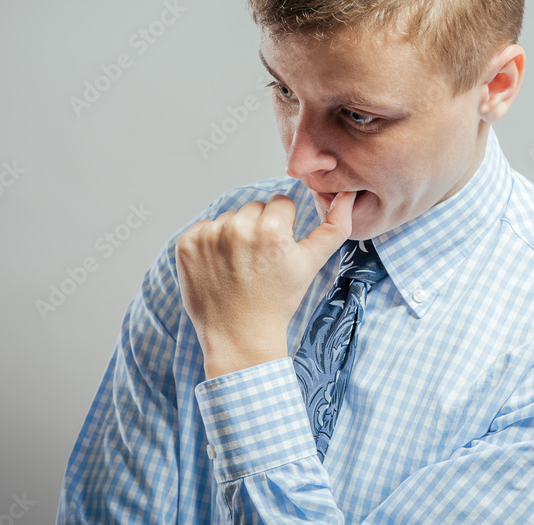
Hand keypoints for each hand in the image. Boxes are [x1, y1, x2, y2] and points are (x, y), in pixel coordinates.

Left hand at [175, 190, 355, 377]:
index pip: (280, 203)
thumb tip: (347, 196)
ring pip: (230, 217)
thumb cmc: (278, 302)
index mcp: (272, 229)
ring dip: (234, 235)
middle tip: (259, 261)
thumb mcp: (312, 264)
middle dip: (259, 228)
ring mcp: (208, 236)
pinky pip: (203, 228)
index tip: (277, 251)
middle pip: (254, 208)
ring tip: (239, 266)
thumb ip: (334, 227)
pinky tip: (219, 267)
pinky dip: (209, 245)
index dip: (283, 227)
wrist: (240, 337)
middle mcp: (238, 228)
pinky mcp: (187, 245)